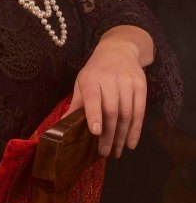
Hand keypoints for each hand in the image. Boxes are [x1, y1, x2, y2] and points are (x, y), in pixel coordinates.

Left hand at [60, 38, 147, 157]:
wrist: (119, 50)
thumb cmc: (96, 70)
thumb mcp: (82, 82)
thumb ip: (76, 104)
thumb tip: (62, 126)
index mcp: (91, 78)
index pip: (93, 97)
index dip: (94, 114)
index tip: (95, 132)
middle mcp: (110, 79)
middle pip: (111, 110)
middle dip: (108, 134)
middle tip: (104, 152)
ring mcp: (127, 82)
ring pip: (126, 113)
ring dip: (122, 136)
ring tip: (116, 152)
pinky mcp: (141, 86)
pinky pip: (140, 111)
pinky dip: (136, 130)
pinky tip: (131, 143)